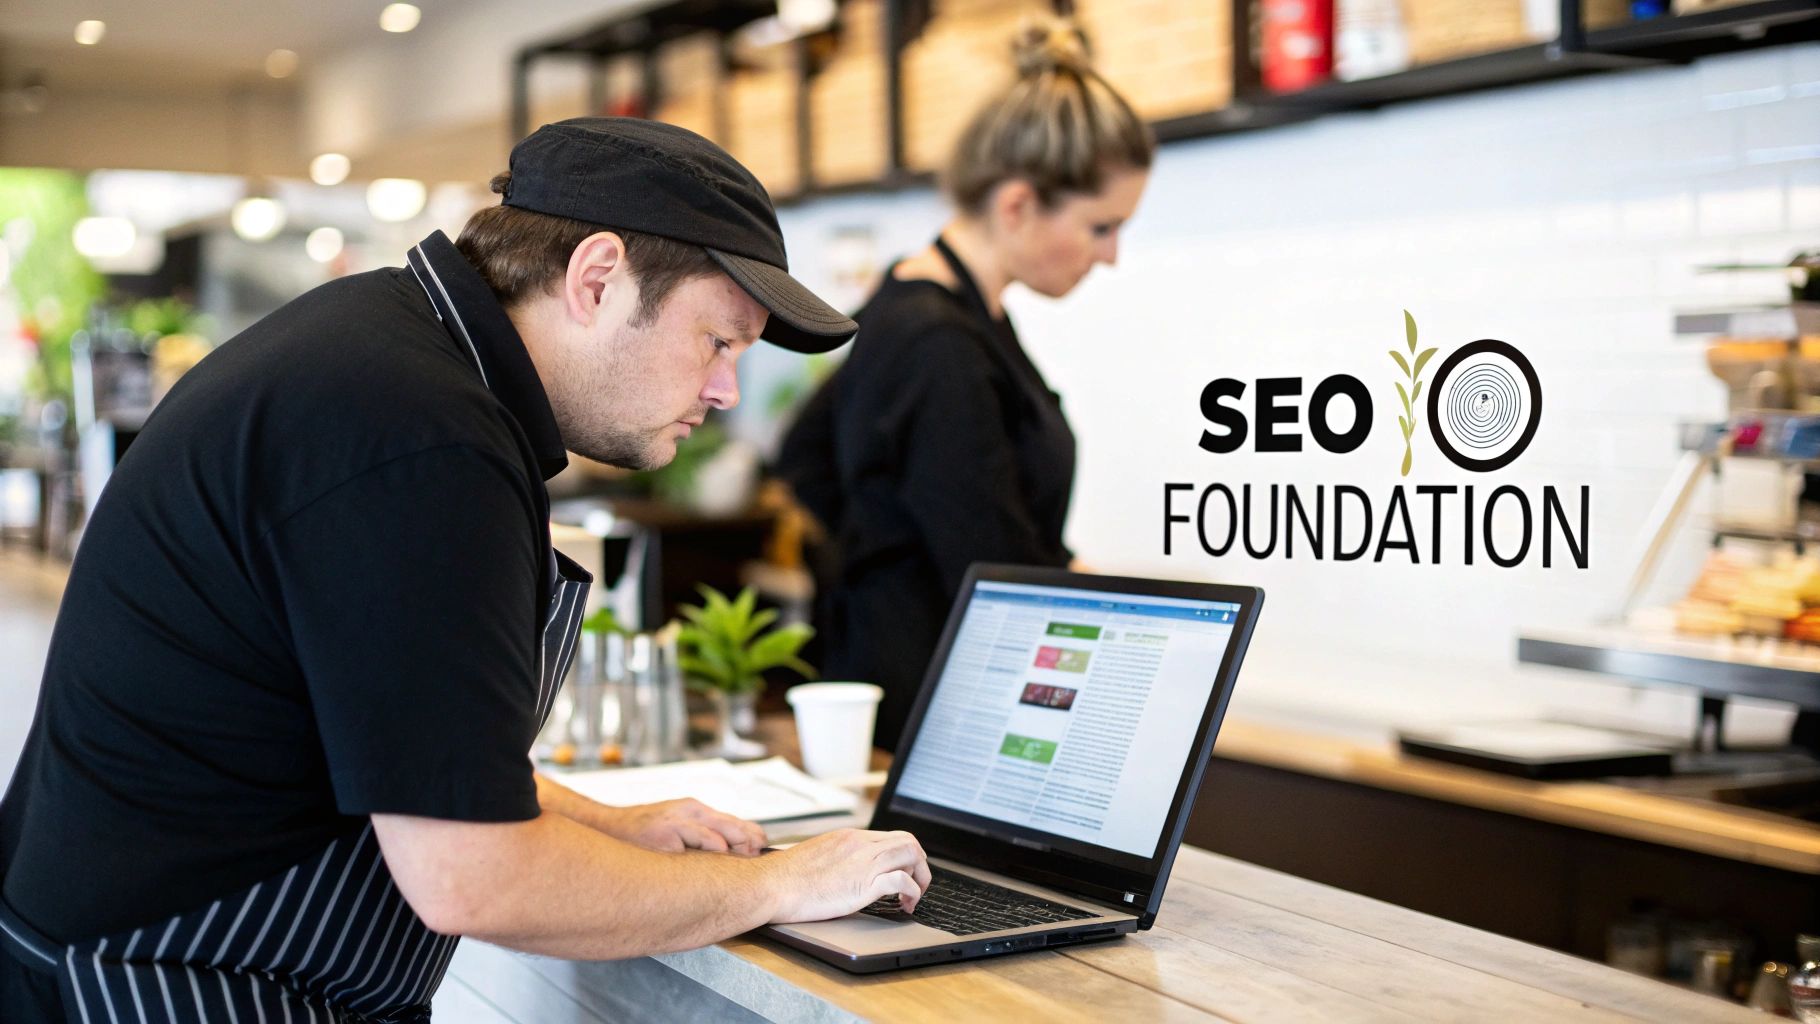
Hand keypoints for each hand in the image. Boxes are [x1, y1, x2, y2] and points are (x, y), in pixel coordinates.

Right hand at [605, 798, 766, 855]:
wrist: (604, 829)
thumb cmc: (641, 833)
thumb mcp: (675, 826)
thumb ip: (702, 836)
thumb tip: (735, 851)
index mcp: (693, 810)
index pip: (732, 822)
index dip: (752, 835)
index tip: (764, 847)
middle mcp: (687, 812)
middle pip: (730, 825)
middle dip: (748, 840)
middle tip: (759, 854)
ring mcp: (675, 821)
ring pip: (716, 831)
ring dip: (734, 844)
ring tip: (747, 856)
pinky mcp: (662, 833)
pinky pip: (692, 838)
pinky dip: (709, 846)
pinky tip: (719, 855)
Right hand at [761, 829, 930, 923]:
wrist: (772, 885)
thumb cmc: (786, 877)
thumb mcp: (818, 855)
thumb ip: (838, 856)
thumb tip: (848, 869)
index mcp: (849, 837)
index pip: (891, 836)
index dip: (904, 856)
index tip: (904, 872)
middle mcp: (860, 844)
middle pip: (908, 841)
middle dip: (919, 863)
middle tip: (916, 884)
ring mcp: (863, 862)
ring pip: (911, 854)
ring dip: (921, 877)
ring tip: (914, 896)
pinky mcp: (863, 883)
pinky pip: (902, 880)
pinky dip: (912, 892)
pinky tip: (905, 904)